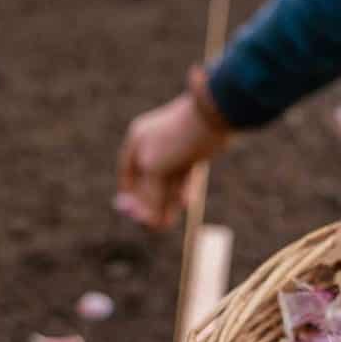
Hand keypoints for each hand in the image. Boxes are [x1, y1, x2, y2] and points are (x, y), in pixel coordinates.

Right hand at [116, 91, 230, 230]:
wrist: (213, 115)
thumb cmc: (178, 138)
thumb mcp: (157, 170)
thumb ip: (150, 197)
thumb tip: (148, 221)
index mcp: (137, 139)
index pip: (127, 172)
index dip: (130, 195)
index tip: (134, 214)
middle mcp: (153, 142)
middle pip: (149, 180)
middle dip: (152, 204)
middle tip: (155, 225)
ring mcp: (174, 147)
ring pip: (168, 180)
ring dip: (167, 202)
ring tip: (169, 221)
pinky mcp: (193, 152)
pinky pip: (184, 176)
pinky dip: (182, 191)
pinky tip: (186, 203)